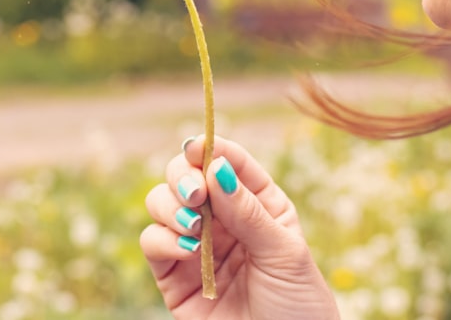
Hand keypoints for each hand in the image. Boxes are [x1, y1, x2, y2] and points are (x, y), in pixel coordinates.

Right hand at [140, 136, 339, 318]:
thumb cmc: (298, 307)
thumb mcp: (285, 254)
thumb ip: (248, 211)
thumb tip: (217, 167)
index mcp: (258, 205)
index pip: (228, 163)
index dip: (210, 148)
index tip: (197, 146)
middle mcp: (223, 220)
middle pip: (186, 176)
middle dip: (183, 176)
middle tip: (196, 194)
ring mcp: (194, 246)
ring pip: (161, 203)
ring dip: (170, 205)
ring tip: (194, 226)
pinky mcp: (172, 277)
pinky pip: (152, 242)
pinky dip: (163, 238)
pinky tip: (187, 249)